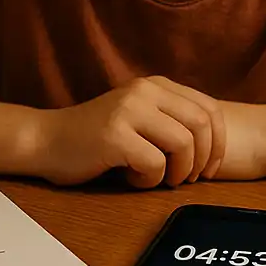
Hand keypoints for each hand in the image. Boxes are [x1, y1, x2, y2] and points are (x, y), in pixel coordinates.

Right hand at [31, 76, 224, 188]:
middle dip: (203, 160)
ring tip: (157, 178)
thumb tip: (213, 146)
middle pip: (202, 125)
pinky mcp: (114, 134)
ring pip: (183, 144)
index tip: (210, 168)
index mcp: (155, 85)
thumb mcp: (138, 118)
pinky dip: (149, 180)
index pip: (210, 109)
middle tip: (187, 180)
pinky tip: (131, 177)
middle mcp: (145, 90)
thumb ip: (170, 121)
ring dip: (177, 172)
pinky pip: (154, 164)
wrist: (47, 141)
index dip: (219, 142)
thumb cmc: (96, 139)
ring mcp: (129, 110)